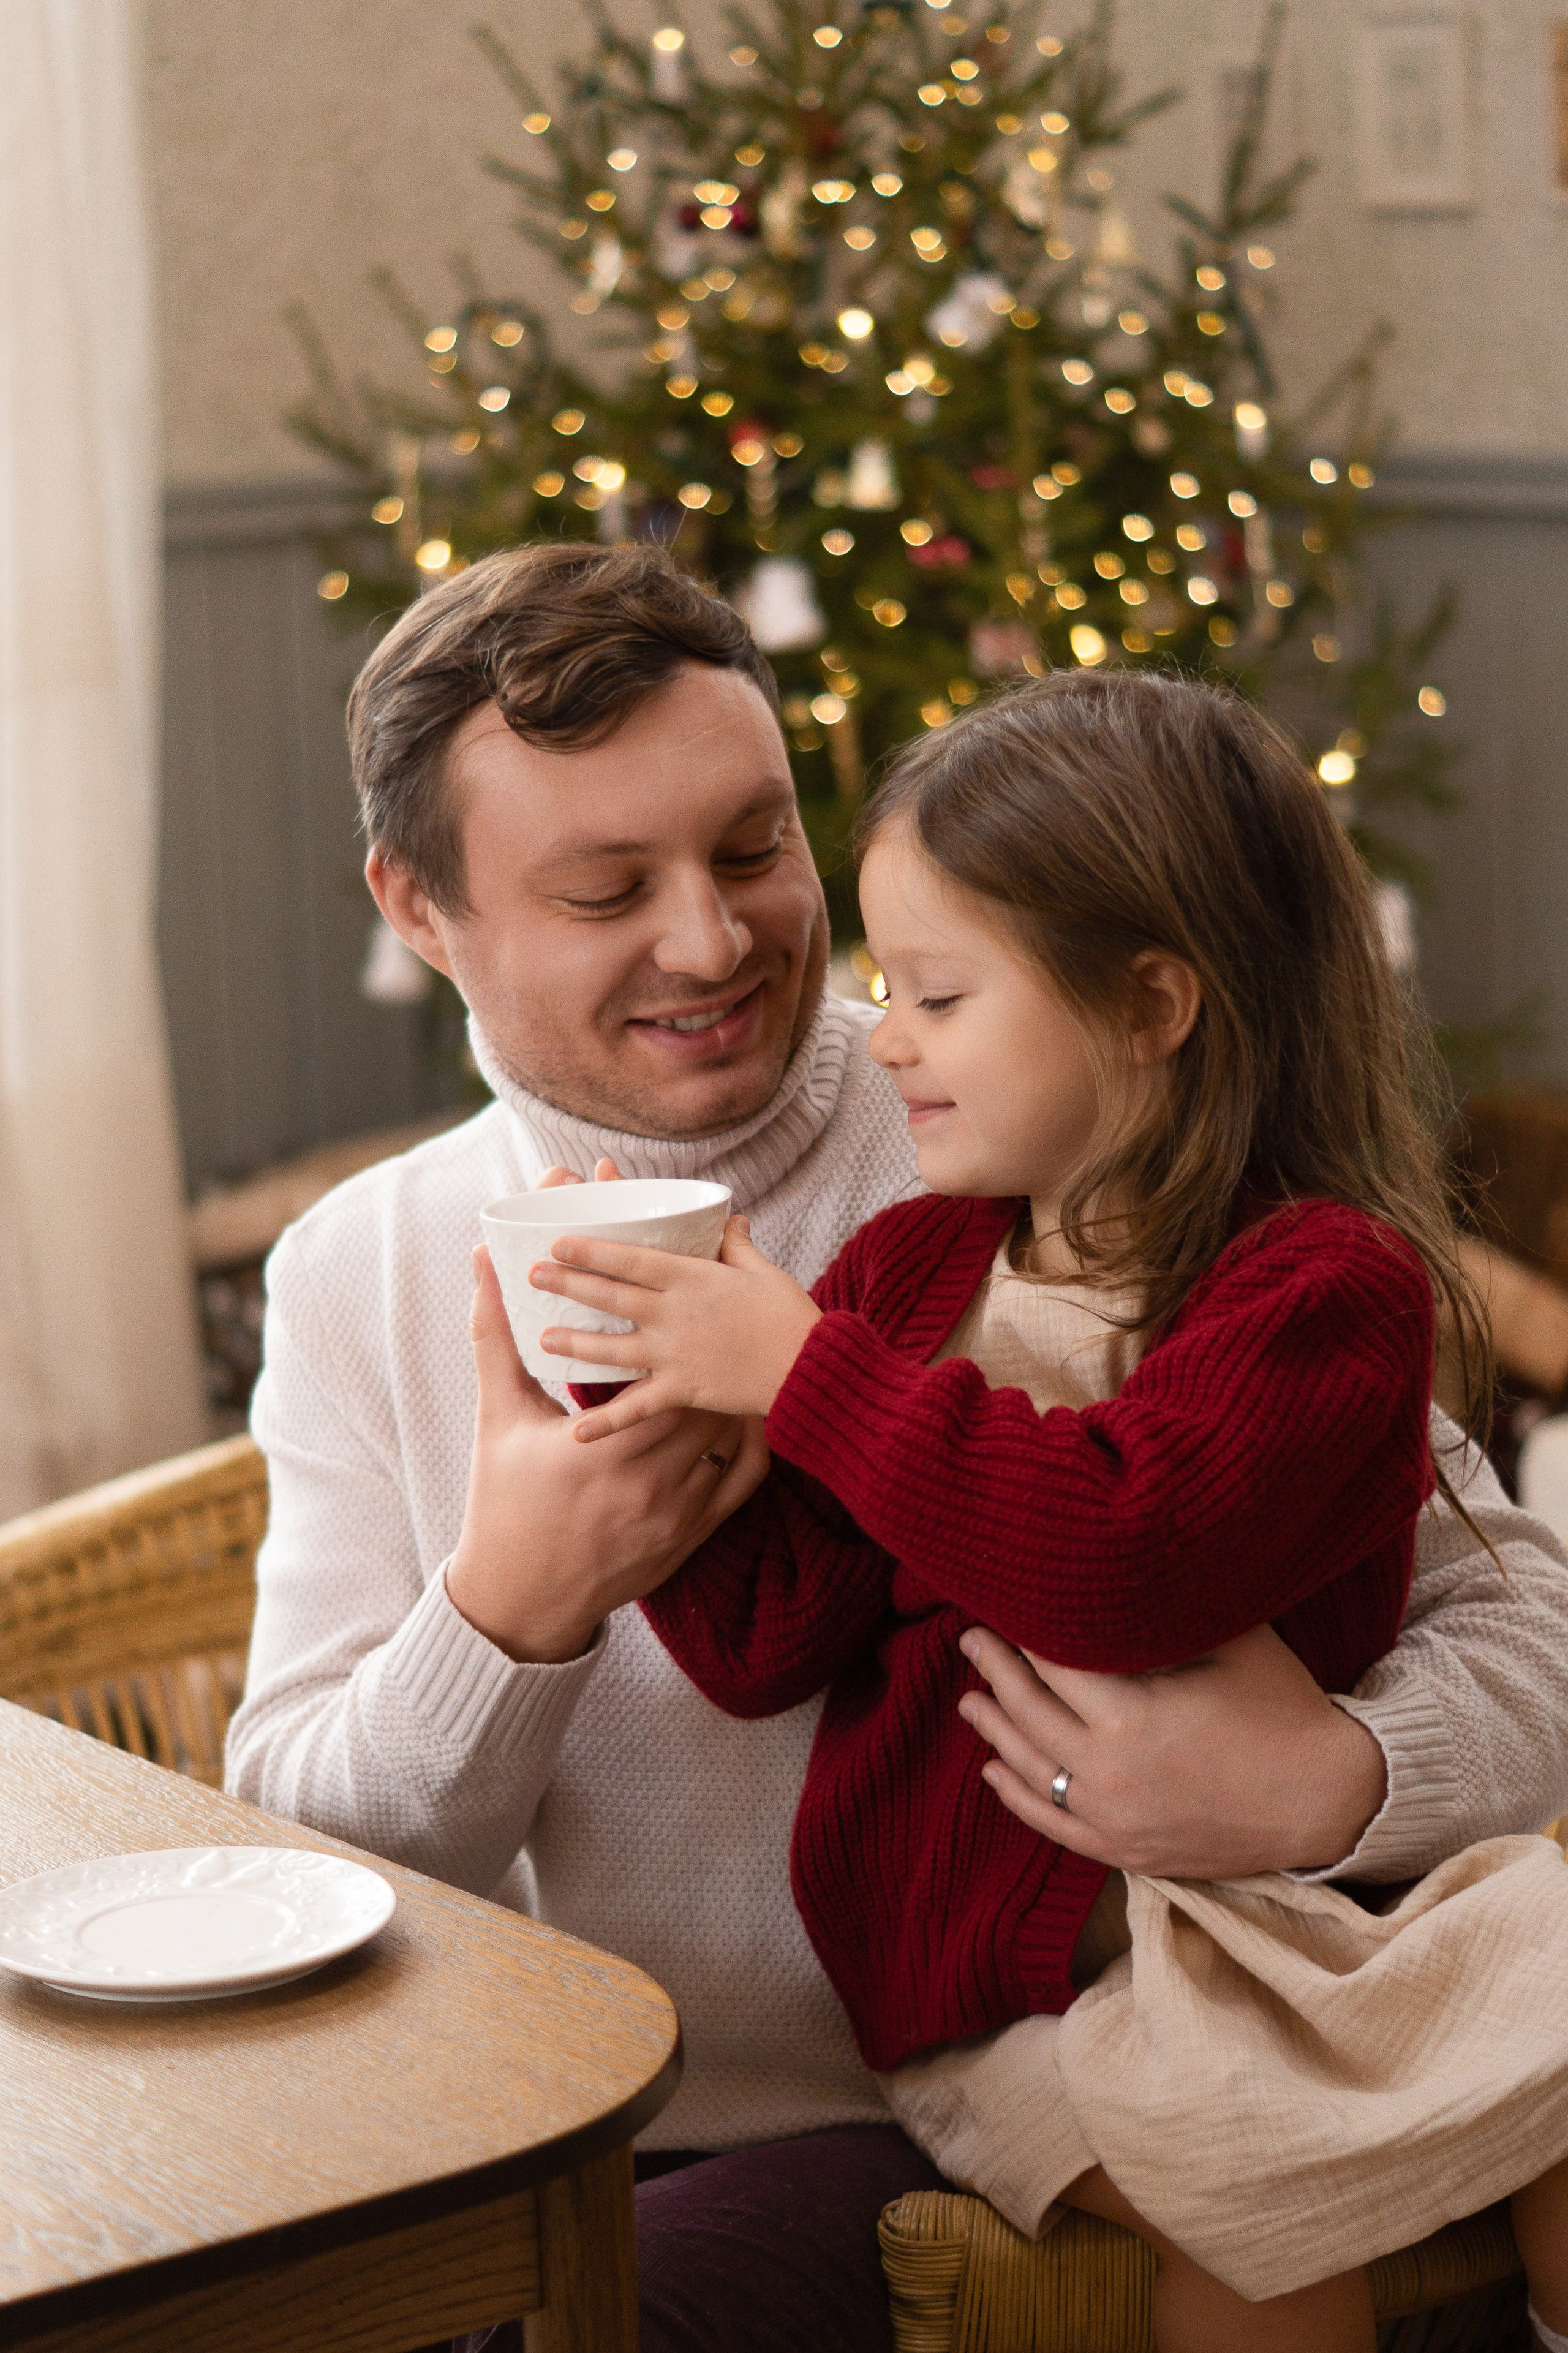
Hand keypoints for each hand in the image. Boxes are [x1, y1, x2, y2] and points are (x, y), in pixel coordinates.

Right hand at [445, 1239, 768, 1663]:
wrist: (518, 1597)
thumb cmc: (503, 1503)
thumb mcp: (497, 1417)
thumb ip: (494, 1339)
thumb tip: (483, 1266)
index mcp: (596, 1451)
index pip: (661, 1378)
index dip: (678, 1336)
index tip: (683, 1300)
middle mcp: (644, 1484)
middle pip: (703, 1403)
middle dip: (709, 1362)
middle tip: (719, 1318)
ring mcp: (674, 1514)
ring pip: (728, 1438)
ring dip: (730, 1399)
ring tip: (735, 1357)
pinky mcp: (692, 1538)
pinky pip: (743, 1483)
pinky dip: (749, 1444)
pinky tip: (747, 1416)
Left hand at [528, 1216, 820, 1437]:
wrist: (809, 1368)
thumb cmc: (790, 1315)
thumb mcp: (762, 1271)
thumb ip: (737, 1245)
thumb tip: (730, 1219)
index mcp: (691, 1278)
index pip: (630, 1258)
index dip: (591, 1250)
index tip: (558, 1242)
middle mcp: (673, 1313)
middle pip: (610, 1296)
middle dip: (567, 1284)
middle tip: (532, 1276)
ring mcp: (674, 1354)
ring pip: (611, 1348)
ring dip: (574, 1344)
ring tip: (543, 1339)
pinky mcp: (681, 1391)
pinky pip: (636, 1409)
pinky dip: (606, 1422)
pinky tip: (576, 1432)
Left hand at [957, 1622, 1388, 1878]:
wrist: (1330, 1800)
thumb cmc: (1283, 1708)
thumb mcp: (1230, 1642)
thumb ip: (1167, 1614)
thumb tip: (1122, 1568)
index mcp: (1129, 1717)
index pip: (1050, 1665)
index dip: (1024, 1633)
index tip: (1007, 1604)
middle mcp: (1108, 1773)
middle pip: (1027, 1713)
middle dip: (993, 1671)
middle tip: (971, 1638)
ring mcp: (1113, 1819)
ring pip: (1030, 1771)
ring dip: (994, 1730)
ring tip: (971, 1699)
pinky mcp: (1127, 1851)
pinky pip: (1053, 1824)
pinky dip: (1018, 1796)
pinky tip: (995, 1772)